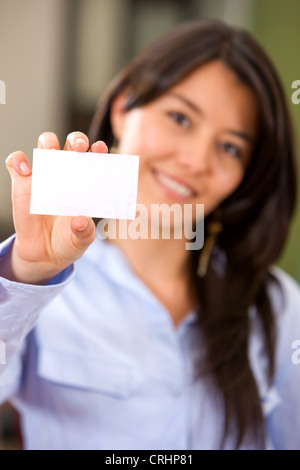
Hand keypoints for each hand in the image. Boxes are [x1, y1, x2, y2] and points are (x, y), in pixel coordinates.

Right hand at [3, 131, 107, 283]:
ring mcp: (44, 176)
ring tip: (51, 152)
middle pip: (72, 144)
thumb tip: (80, 221)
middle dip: (77, 139)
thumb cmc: (69, 241)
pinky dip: (18, 160)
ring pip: (46, 144)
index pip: (94, 158)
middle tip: (78, 147)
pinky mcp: (22, 183)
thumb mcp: (80, 240)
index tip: (100, 149)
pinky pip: (16, 162)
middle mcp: (67, 173)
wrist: (45, 253)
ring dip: (49, 142)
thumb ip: (83, 232)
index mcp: (86, 182)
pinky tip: (25, 171)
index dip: (98, 149)